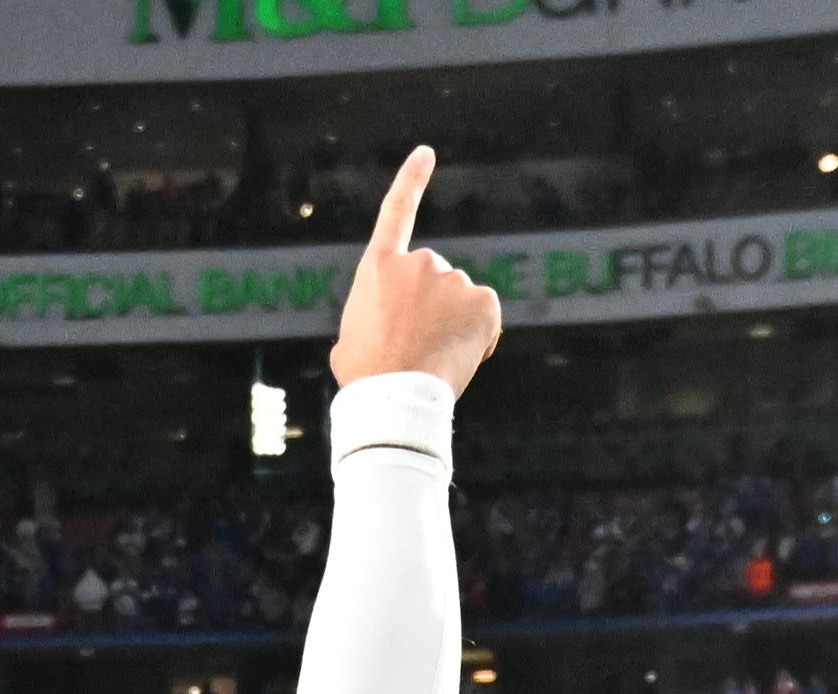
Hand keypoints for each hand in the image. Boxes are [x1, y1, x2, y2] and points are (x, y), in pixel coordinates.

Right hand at [329, 148, 502, 396]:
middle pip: (436, 280)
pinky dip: (479, 336)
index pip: (397, 212)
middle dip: (433, 307)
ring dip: (454, 324)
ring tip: (433, 355)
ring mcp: (453, 278)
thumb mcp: (351, 337)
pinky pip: (486, 317)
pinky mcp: (483, 301)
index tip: (426, 154)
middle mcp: (419, 262)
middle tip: (417, 344)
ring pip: (461, 301)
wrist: (394, 395)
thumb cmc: (365, 376)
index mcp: (379, 267)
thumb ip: (371, 316)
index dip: (412, 181)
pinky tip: (459, 355)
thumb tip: (377, 329)